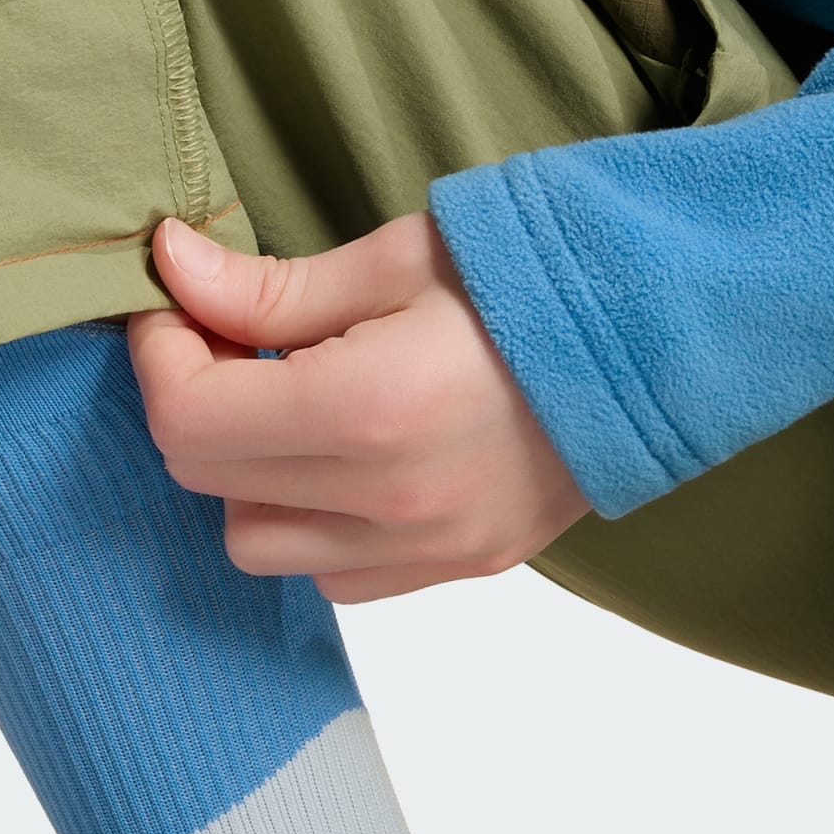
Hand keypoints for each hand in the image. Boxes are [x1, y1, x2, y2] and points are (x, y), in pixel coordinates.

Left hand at [127, 211, 589, 601]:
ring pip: (257, 544)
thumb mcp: (397, 259)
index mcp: (367, 410)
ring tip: (292, 406)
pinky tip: (343, 457)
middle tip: (231, 343)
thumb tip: (169, 267)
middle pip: (207, 482)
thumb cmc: (540, 277)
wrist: (674, 333)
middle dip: (194, 405)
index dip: (160, 358)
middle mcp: (388, 500)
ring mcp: (424, 548)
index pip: (189, 420)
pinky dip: (308, 523)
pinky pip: (329, 574)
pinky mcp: (456, 569)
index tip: (176, 310)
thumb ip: (271, 288)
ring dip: (247, 475)